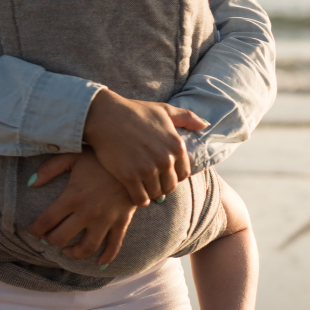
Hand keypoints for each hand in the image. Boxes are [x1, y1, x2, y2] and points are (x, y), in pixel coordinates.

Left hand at [27, 149, 135, 265]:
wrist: (133, 159)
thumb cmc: (99, 157)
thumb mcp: (73, 156)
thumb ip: (50, 168)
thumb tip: (31, 183)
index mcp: (73, 196)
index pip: (47, 220)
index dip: (36, 229)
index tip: (32, 231)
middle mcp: (88, 211)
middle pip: (62, 237)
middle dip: (51, 241)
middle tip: (47, 238)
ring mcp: (106, 219)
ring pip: (87, 247)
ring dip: (74, 254)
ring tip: (67, 251)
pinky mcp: (122, 221)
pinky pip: (114, 245)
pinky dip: (107, 257)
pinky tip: (99, 263)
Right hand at [83, 89, 207, 206]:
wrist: (104, 115)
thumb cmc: (134, 111)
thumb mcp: (164, 110)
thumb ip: (187, 117)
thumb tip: (204, 125)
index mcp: (176, 146)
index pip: (183, 174)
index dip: (173, 176)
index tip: (162, 174)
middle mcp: (165, 159)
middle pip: (170, 186)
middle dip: (162, 186)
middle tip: (151, 183)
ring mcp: (147, 169)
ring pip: (156, 193)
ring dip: (150, 193)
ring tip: (142, 188)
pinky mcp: (129, 176)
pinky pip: (140, 198)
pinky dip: (139, 199)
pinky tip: (134, 194)